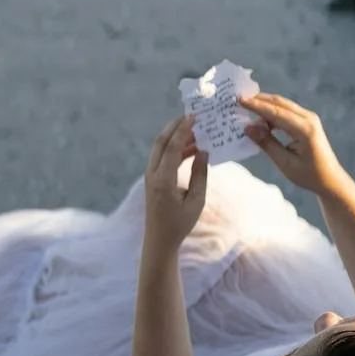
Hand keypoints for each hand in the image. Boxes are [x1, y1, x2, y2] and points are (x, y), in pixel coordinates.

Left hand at [143, 116, 207, 251]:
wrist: (160, 240)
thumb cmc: (180, 223)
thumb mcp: (196, 200)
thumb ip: (200, 174)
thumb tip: (204, 151)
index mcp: (163, 180)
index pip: (172, 147)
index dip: (183, 130)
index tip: (193, 116)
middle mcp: (153, 174)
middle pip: (161, 142)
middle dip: (175, 127)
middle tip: (192, 116)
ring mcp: (150, 176)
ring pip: (160, 148)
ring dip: (176, 137)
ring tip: (195, 131)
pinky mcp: (152, 179)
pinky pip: (162, 157)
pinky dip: (174, 150)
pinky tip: (191, 149)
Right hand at [242, 93, 346, 195]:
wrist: (330, 179)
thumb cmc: (309, 175)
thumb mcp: (285, 162)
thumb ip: (266, 143)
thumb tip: (248, 127)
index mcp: (305, 129)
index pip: (276, 112)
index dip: (256, 105)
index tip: (239, 100)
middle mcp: (309, 119)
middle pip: (279, 103)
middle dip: (259, 100)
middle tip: (239, 99)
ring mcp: (309, 118)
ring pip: (283, 105)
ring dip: (265, 106)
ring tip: (246, 108)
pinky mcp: (307, 122)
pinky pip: (286, 112)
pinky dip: (272, 113)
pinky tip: (260, 120)